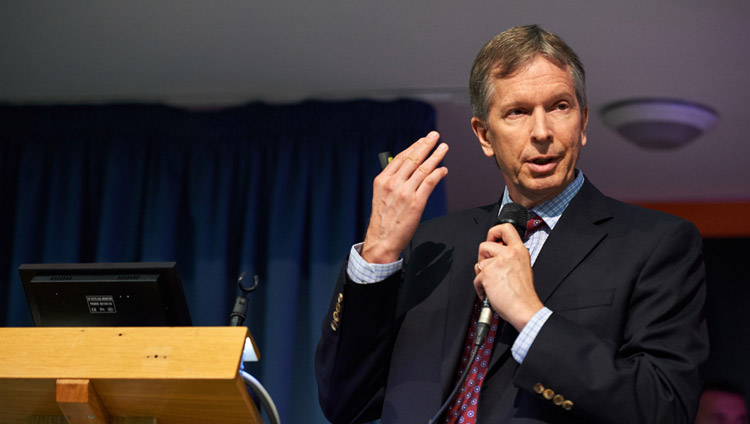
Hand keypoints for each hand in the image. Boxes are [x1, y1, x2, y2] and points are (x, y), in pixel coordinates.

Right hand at [361, 131, 448, 263]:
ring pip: (423, 169)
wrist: (382, 240)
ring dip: (435, 156)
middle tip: (435, 136)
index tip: (422, 140)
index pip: (400, 157)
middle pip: (413, 159)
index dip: (413, 146)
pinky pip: (429, 183)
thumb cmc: (383, 220)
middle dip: (426, 145)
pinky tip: (443, 169)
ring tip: (444, 148)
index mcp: (382, 180)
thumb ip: (392, 181)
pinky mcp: (416, 203)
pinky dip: (438, 174)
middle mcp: (393, 183)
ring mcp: (404, 192)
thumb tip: (408, 169)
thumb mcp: (381, 196)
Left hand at [474, 223, 543, 330]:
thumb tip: (496, 254)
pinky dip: (480, 287)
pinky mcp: (487, 273)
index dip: (494, 231)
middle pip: (484, 245)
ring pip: (479, 263)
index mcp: (520, 251)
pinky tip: (490, 292)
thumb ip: (510, 257)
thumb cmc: (523, 294)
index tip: (492, 239)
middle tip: (489, 269)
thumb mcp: (523, 267)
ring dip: (481, 275)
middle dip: (483, 258)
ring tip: (491, 284)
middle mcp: (509, 253)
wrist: (524, 308)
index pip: (505, 228)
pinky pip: (476, 278)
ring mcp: (497, 262)